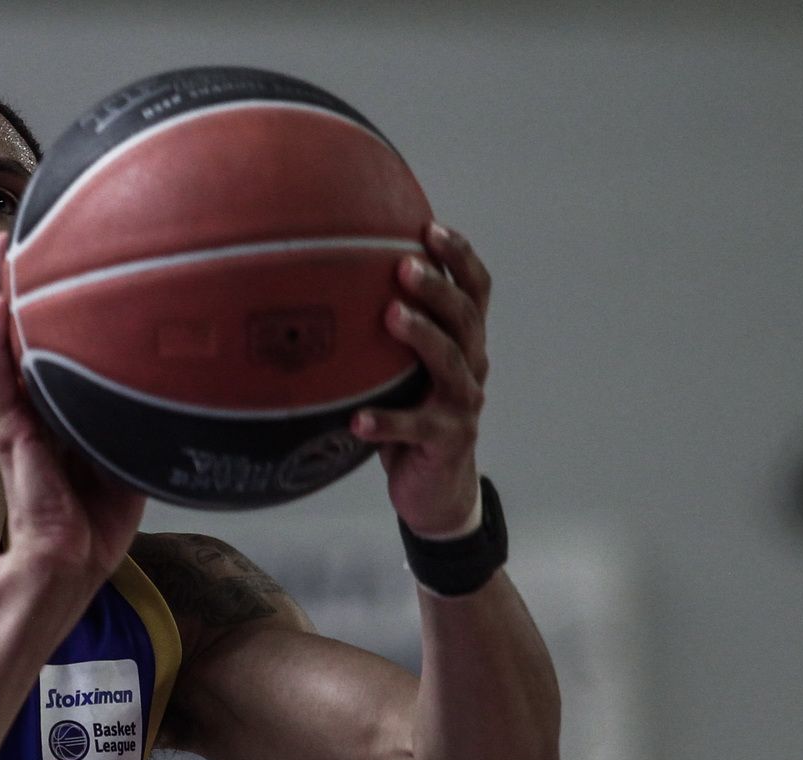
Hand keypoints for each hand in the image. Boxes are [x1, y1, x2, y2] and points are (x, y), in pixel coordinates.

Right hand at [0, 233, 145, 588]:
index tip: (74, 255)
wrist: (67, 563)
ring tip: (8, 242)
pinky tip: (2, 300)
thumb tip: (179, 386)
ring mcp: (21, 416)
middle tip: (33, 227)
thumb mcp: (132, 460)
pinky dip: (1, 337)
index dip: (63, 301)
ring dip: (8, 290)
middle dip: (30, 278)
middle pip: (29, 327)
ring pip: (9, 339)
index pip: (60, 344)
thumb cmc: (98, 524)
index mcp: (64, 411)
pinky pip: (2, 375)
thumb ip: (142, 421)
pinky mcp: (12, 432)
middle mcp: (38, 406)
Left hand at [351, 222, 491, 536]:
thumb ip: (387, 333)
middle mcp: (472, 367)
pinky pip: (414, 428)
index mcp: (465, 343)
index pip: (475, 291)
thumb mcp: (403, 370)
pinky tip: (356, 420)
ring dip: (420, 337)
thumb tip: (328, 281)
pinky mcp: (445, 441)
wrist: (435, 490)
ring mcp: (462, 406)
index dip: (460, 258)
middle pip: (464, 319)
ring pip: (450, 365)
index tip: (430, 227)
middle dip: (436, 289)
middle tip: (404, 265)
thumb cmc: (411, 414)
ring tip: (390, 316)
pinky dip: (385, 423)